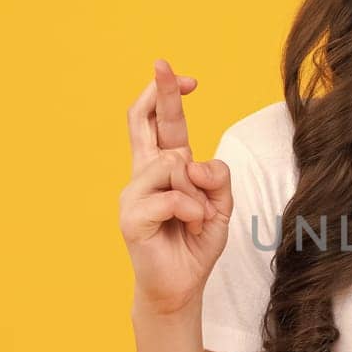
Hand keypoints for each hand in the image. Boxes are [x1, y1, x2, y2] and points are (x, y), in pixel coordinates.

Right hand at [118, 59, 234, 315]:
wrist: (180, 286)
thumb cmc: (195, 242)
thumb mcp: (221, 205)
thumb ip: (217, 178)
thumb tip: (192, 162)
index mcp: (165, 166)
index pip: (161, 123)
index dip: (169, 96)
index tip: (187, 77)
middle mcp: (144, 173)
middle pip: (144, 122)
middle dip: (159, 93)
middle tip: (164, 65)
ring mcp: (134, 193)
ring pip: (173, 165)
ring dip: (198, 193)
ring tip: (195, 219)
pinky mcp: (131, 216)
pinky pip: (172, 196)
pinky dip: (191, 211)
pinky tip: (189, 226)